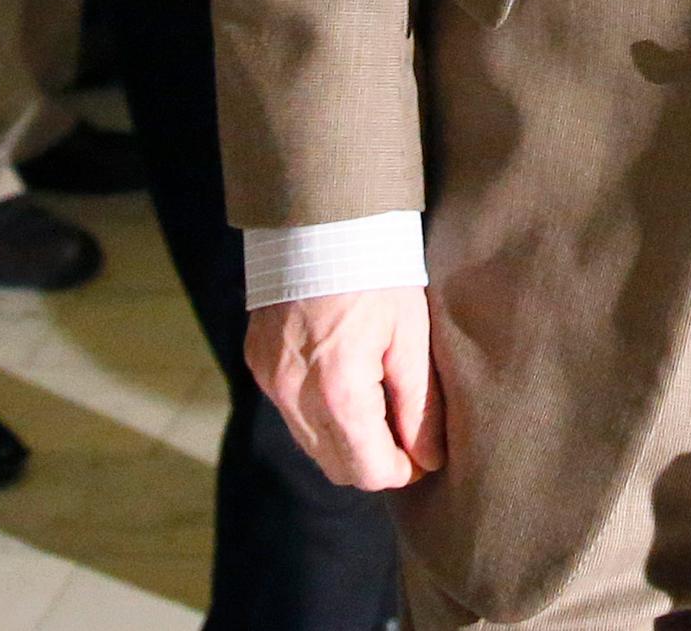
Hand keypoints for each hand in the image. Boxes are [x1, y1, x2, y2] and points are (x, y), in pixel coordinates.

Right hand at [251, 286, 444, 490]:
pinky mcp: (259, 365)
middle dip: (374, 460)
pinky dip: (319, 413)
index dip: (403, 470)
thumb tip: (430, 459)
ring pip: (312, 444)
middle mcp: (295, 397)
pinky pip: (292, 412)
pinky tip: (344, 381)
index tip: (424, 452)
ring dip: (346, 439)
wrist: (320, 219)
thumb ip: (420, 405)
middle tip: (405, 430)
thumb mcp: (410, 335)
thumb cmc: (376, 272)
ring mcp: (271, 382)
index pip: (370, 471)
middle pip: (338, 467)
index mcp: (339, 392)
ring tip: (377, 402)